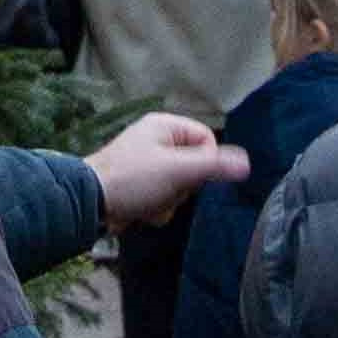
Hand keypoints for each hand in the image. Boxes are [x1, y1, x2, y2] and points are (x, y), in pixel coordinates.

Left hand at [88, 111, 243, 224]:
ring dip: (171, 200)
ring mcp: (148, 164)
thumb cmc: (133, 179)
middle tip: (167, 188)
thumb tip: (246, 163)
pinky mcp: (141, 185)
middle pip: (195, 166)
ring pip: (182, 186)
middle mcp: (156, 140)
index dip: (206, 161)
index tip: (192, 175)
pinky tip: (143, 210)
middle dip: (184, 186)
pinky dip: (158, 208)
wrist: (90, 203)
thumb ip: (213, 166)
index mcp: (165, 126)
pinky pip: (165, 197)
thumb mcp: (177, 170)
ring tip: (151, 201)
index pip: (207, 139)